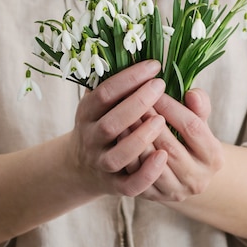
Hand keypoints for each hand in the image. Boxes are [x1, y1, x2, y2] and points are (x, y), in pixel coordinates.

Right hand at [69, 60, 168, 198]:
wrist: (83, 166)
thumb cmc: (104, 125)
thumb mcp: (104, 103)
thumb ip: (123, 86)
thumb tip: (148, 60)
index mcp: (87, 113)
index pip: (105, 93)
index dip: (129, 79)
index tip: (154, 66)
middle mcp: (91, 139)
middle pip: (111, 124)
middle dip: (137, 103)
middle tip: (160, 86)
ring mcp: (101, 164)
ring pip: (119, 156)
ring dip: (140, 138)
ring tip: (161, 120)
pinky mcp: (114, 186)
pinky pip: (130, 184)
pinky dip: (147, 173)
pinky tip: (163, 157)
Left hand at [133, 88, 224, 202]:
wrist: (183, 175)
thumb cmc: (189, 140)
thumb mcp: (199, 122)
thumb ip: (199, 106)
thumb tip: (192, 94)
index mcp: (214, 157)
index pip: (192, 127)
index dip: (172, 107)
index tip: (155, 88)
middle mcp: (198, 179)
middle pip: (170, 146)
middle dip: (149, 120)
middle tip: (132, 98)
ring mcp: (175, 191)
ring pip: (151, 163)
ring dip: (134, 136)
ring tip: (122, 114)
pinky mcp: (154, 198)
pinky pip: (136, 176)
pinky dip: (126, 153)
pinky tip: (118, 134)